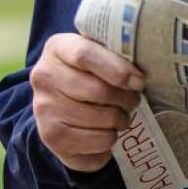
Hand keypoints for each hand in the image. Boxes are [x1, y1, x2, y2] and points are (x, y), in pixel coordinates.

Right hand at [29, 32, 145, 172]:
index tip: (139, 81)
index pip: (86, 55)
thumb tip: (144, 69)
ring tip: (121, 115)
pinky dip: (110, 138)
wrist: (61, 104)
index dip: (118, 69)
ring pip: (100, 118)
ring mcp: (44, 108)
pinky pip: (96, 140)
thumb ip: (117, 53)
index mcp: (58, 48)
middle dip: (126, 99)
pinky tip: (107, 130)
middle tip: (134, 100)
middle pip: (98, 90)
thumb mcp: (100, 54)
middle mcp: (44, 76)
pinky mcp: (51, 136)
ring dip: (121, 119)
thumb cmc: (91, 73)